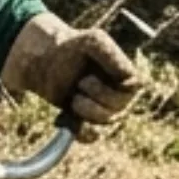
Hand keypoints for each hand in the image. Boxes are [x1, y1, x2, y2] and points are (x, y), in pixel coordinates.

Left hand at [0, 12, 142, 142]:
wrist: (46, 60)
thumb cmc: (72, 48)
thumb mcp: (93, 41)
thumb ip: (112, 55)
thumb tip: (129, 80)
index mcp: (125, 76)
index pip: (132, 88)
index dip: (110, 87)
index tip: (88, 77)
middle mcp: (120, 96)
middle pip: (119, 108)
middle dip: (95, 97)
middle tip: (79, 83)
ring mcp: (105, 111)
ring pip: (106, 122)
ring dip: (86, 110)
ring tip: (73, 97)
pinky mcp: (88, 123)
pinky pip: (92, 136)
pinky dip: (79, 131)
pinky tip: (65, 119)